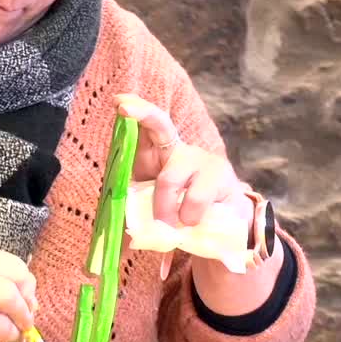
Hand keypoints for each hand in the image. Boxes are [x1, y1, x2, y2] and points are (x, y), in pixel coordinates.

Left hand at [115, 93, 252, 276]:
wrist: (225, 230)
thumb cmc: (182, 217)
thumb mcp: (154, 215)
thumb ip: (136, 219)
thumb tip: (115, 239)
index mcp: (159, 158)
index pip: (147, 128)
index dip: (136, 112)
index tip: (119, 102)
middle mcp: (180, 152)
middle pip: (160, 126)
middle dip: (141, 113)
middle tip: (122, 107)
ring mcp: (202, 161)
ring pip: (168, 179)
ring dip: (163, 208)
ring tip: (172, 225)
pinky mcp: (221, 176)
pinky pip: (194, 198)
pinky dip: (188, 217)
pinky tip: (193, 223)